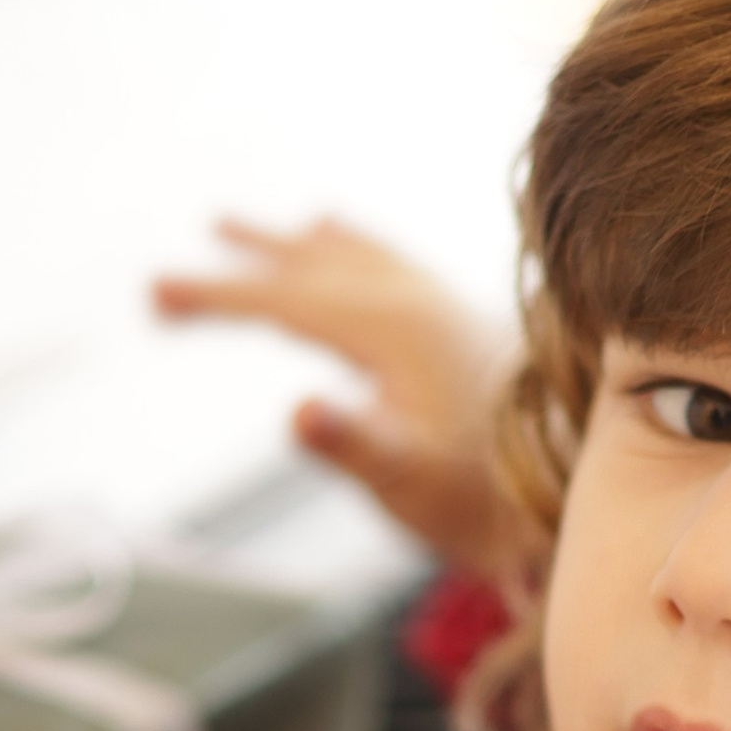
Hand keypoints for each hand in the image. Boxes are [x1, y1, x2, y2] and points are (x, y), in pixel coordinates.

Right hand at [152, 216, 520, 575]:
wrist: (576, 489)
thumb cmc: (485, 499)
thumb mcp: (407, 479)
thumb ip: (351, 443)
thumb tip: (298, 410)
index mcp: (392, 328)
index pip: (284, 299)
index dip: (216, 295)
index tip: (154, 294)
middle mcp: (418, 301)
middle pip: (312, 268)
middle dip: (244, 267)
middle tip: (176, 270)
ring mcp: (446, 306)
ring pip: (353, 258)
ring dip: (295, 247)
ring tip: (250, 230)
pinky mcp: (468, 324)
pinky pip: (390, 264)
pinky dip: (353, 248)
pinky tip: (349, 243)